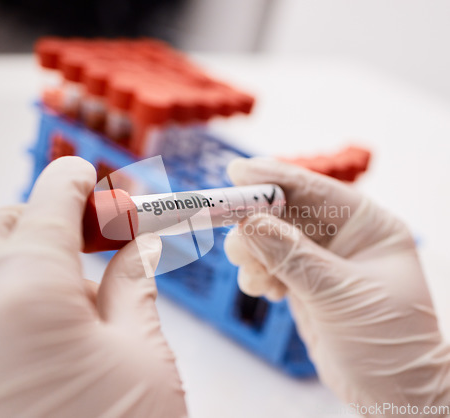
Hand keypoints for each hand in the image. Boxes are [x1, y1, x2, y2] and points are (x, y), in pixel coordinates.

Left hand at [0, 157, 186, 417]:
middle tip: (100, 239)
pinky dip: (17, 298)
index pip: (53, 197)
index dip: (82, 181)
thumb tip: (136, 244)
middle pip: (8, 224)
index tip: (100, 179)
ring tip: (87, 296)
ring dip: (37, 259)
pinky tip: (57, 332)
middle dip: (53, 217)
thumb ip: (133, 284)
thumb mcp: (141, 354)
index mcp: (24, 286)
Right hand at [224, 157, 449, 415]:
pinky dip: (258, 275)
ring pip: (269, 240)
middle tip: (232, 239)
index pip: (314, 190)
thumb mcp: (342, 294)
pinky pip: (268, 266)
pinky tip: (268, 291)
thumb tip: (249, 223)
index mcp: (366, 225)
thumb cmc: (390, 342)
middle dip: (254, 223)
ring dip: (253, 254)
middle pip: (284, 212)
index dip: (273, 178)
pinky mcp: (303, 284)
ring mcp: (319, 261)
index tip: (236, 172)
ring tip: (258, 279)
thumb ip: (293, 257)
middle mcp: (341, 237)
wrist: (392, 395)